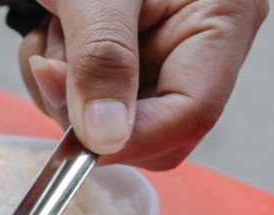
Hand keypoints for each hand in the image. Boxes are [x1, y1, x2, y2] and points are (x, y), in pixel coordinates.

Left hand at [18, 0, 267, 168]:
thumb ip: (102, 59)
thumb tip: (106, 139)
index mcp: (223, 16)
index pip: (193, 111)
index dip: (133, 137)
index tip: (78, 136)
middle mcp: (204, 41)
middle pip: (154, 128)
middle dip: (89, 111)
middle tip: (49, 65)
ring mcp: (166, 49)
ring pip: (113, 120)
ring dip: (63, 89)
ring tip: (54, 26)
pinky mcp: (131, 54)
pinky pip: (92, 99)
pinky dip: (57, 77)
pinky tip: (53, 30)